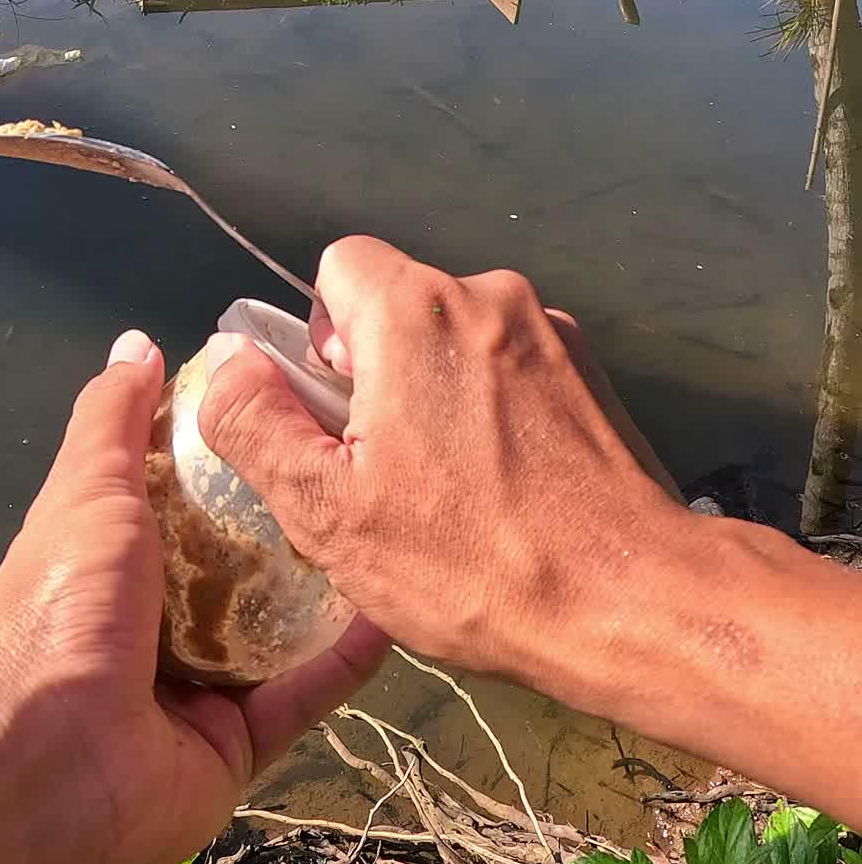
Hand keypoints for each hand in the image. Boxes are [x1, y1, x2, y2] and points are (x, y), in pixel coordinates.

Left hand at [0, 330, 387, 863]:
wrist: (37, 757)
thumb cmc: (61, 602)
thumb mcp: (89, 489)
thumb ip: (114, 418)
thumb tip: (139, 342)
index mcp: (123, 560)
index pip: (195, 497)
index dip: (245, 456)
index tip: (306, 409)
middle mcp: (162, 622)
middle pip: (247, 566)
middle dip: (303, 524)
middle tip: (369, 470)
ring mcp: (201, 688)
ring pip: (284, 631)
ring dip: (336, 590)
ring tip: (397, 533)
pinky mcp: (238, 746)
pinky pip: (303, 696)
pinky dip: (346, 659)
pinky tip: (394, 609)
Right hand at [200, 237, 689, 716]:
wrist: (633, 598)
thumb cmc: (468, 560)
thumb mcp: (327, 510)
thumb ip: (257, 423)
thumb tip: (230, 362)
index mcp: (416, 308)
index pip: (339, 265)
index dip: (320, 336)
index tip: (337, 415)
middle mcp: (488, 294)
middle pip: (399, 303)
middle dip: (377, 372)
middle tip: (386, 471)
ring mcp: (551, 331)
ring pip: (457, 340)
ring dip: (438, 394)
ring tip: (453, 493)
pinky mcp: (594, 373)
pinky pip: (512, 369)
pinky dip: (495, 410)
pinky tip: (508, 491)